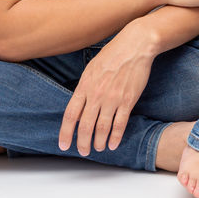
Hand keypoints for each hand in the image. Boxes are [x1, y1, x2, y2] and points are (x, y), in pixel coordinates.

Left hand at [58, 20, 157, 155]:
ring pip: (102, 128)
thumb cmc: (112, 54)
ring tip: (98, 148)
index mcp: (84, 86)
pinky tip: (113, 144)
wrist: (134, 46)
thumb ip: (84, 87)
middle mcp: (96, 94)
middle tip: (83, 151)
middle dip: (82, 142)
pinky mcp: (128, 100)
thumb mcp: (91, 68)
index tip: (64, 144)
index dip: (65, 132)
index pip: (70, 114)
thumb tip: (79, 103)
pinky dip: (115, 137)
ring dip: (98, 142)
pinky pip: (120, 123)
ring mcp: (112, 98)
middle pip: (85, 125)